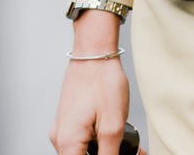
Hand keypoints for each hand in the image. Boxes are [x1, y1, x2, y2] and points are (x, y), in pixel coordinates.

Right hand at [50, 11, 144, 154]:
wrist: (94, 49)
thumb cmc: (103, 81)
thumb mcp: (112, 125)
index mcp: (67, 143)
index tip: (121, 154)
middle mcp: (59, 138)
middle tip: (134, 150)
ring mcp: (62, 128)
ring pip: (82, 150)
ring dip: (103, 149)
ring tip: (125, 141)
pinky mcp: (68, 119)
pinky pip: (81, 138)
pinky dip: (97, 139)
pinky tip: (112, 130)